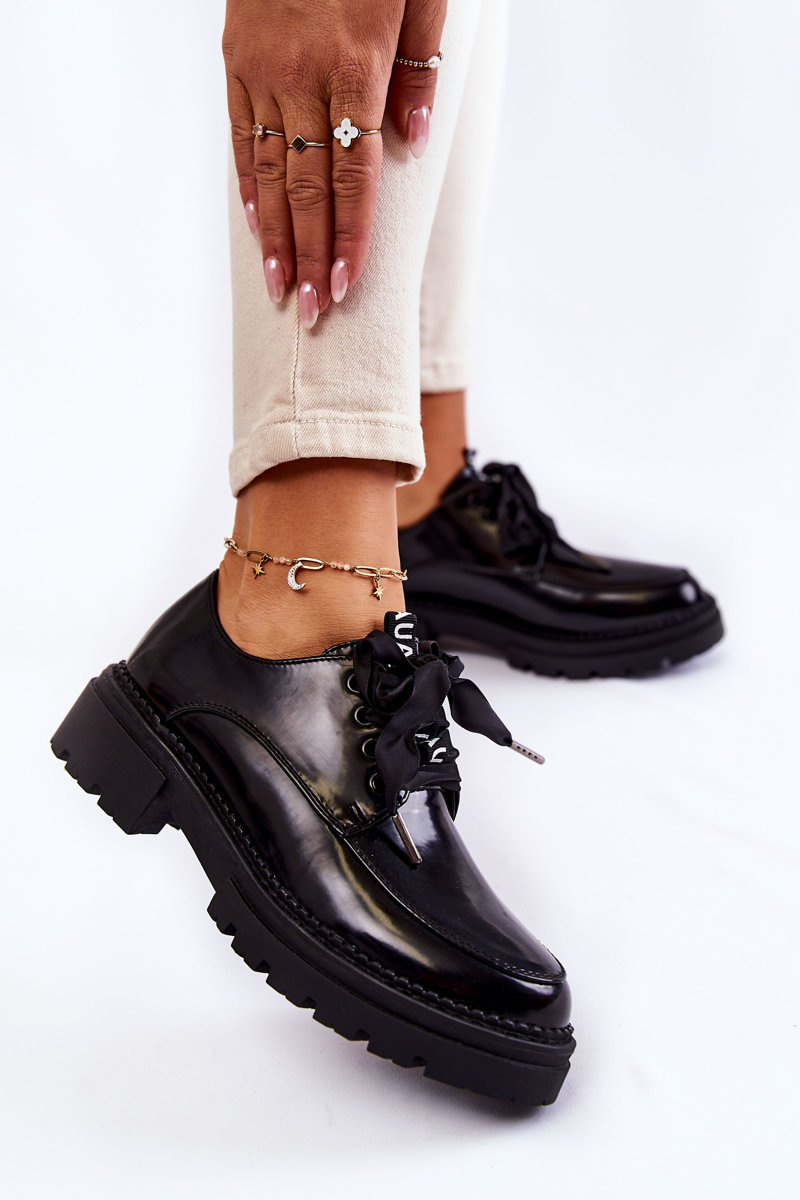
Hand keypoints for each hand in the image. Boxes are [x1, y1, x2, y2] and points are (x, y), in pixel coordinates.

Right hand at [223, 0, 446, 324]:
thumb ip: (419, 70)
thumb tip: (414, 144)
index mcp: (356, 65)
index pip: (356, 175)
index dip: (351, 237)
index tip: (346, 286)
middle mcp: (303, 74)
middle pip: (309, 187)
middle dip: (310, 255)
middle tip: (310, 313)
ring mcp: (263, 67)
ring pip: (270, 169)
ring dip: (276, 235)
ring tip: (280, 287)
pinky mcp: (236, 56)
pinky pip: (240, 132)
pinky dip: (248, 183)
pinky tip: (255, 224)